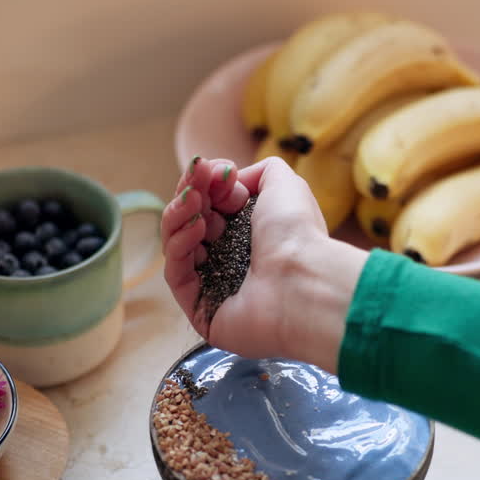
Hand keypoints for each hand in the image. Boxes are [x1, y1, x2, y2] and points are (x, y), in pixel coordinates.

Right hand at [161, 156, 366, 369]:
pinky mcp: (201, 312)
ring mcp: (214, 287)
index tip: (208, 168)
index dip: (205, 184)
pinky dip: (179, 245)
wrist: (303, 280)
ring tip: (194, 199)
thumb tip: (230, 178)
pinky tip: (195, 226)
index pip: (211, 207)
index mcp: (251, 235)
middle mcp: (231, 260)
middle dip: (190, 195)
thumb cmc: (298, 233)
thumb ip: (260, 171)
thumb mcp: (284, 184)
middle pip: (190, 223)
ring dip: (180, 216)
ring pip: (178, 246)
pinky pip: (176, 275)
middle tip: (196, 180)